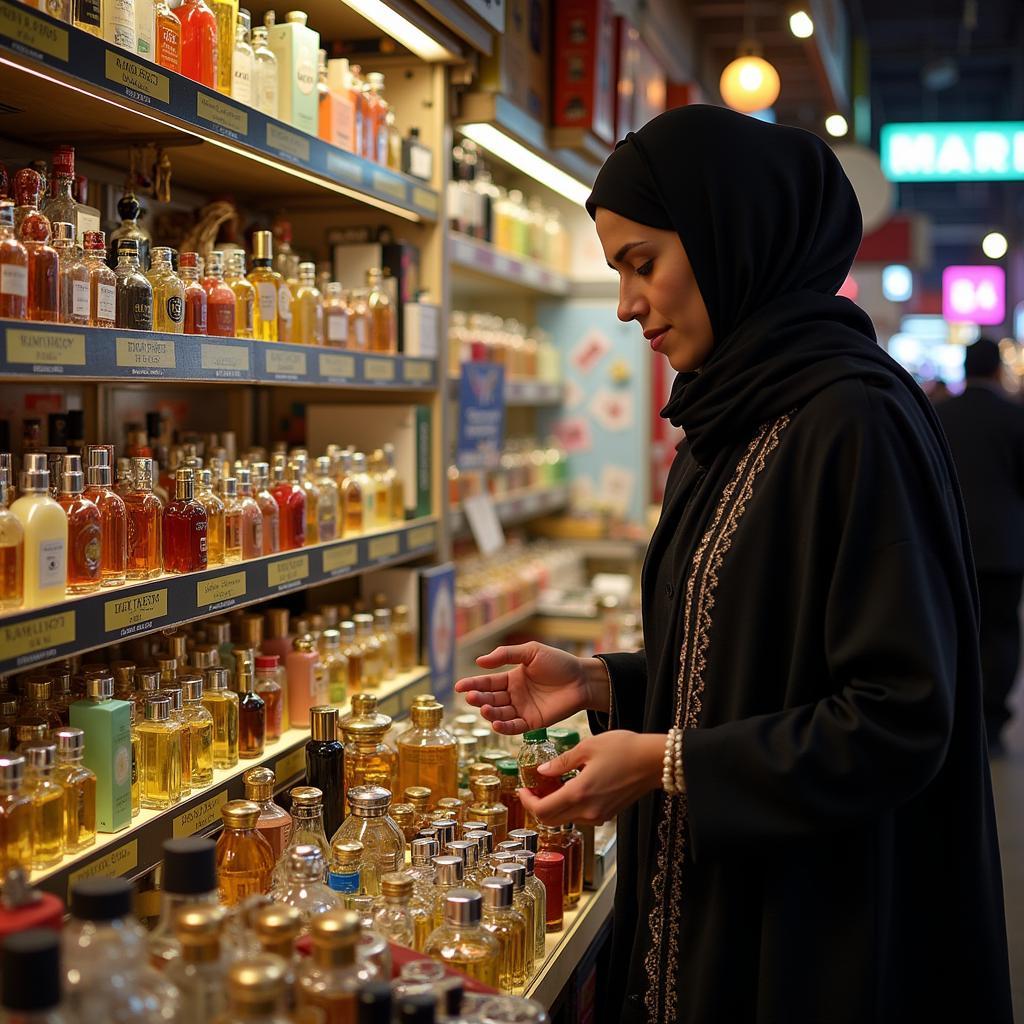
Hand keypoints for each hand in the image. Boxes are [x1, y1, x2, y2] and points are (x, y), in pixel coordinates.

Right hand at [454, 642, 592, 734]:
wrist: (582, 679)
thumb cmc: (558, 662)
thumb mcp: (531, 652)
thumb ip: (506, 655)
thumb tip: (479, 661)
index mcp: (511, 678)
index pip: (487, 683)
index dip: (472, 684)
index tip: (458, 687)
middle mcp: (514, 696)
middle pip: (490, 699)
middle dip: (478, 699)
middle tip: (470, 698)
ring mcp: (522, 710)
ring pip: (500, 714)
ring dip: (490, 713)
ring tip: (484, 709)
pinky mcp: (533, 723)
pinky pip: (514, 727)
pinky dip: (504, 727)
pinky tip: (495, 723)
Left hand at [517, 730, 663, 826]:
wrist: (654, 761)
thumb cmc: (624, 749)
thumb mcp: (588, 747)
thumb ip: (562, 762)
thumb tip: (542, 771)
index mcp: (579, 794)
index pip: (542, 810)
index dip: (527, 801)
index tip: (522, 789)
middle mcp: (588, 811)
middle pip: (551, 820)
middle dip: (537, 805)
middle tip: (533, 788)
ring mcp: (599, 815)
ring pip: (566, 818)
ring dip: (554, 806)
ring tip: (553, 783)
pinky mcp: (608, 814)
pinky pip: (581, 815)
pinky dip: (570, 805)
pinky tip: (572, 786)